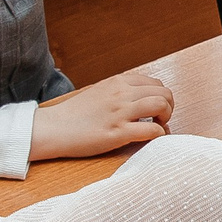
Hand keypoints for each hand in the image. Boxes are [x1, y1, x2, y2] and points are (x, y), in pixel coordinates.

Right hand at [30, 68, 173, 160]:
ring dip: (166, 118)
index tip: (156, 109)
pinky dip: (159, 135)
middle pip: (164, 93)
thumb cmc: (74, 114)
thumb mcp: (99, 92)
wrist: (52, 128)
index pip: (155, 83)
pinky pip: (152, 130)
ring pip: (162, 106)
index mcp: (117, 82)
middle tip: (160, 120)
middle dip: (168, 107)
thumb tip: (140, 98)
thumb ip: (119, 92)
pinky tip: (152, 139)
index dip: (161, 97)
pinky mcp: (118, 132)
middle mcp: (121, 93)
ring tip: (158, 127)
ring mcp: (120, 112)